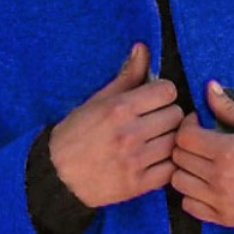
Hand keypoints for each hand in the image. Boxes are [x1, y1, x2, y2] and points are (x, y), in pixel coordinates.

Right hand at [49, 43, 183, 207]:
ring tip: (156, 141)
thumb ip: (126, 77)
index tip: (154, 101)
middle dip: (167, 116)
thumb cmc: (76, 134)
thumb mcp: (97, 101)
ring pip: (177, 142)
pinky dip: (168, 164)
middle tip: (155, 122)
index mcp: (119, 109)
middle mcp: (129, 133)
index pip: (167, 91)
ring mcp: (135, 161)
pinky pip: (172, 169)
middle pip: (176, 115)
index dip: (162, 94)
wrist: (57, 176)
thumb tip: (142, 48)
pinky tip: (156, 160)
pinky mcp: (138, 184)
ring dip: (170, 140)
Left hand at [169, 80, 233, 230]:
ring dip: (185, 170)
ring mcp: (218, 201)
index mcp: (228, 151)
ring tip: (201, 164)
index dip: (188, 126)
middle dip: (186, 145)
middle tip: (201, 142)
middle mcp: (218, 178)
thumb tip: (210, 88)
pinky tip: (205, 185)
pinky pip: (188, 205)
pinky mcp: (221, 218)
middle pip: (179, 158)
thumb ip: (233, 108)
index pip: (185, 136)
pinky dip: (191, 195)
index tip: (199, 124)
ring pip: (178, 182)